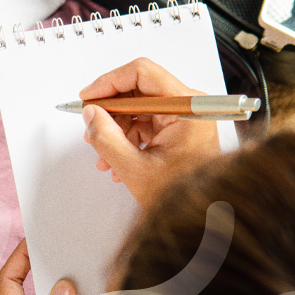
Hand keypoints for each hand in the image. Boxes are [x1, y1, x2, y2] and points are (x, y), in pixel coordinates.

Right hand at [80, 57, 222, 209]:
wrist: (206, 220)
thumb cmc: (184, 197)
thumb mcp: (135, 169)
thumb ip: (106, 138)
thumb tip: (90, 114)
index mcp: (187, 108)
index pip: (142, 74)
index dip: (109, 82)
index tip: (89, 96)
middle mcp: (189, 106)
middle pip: (138, 91)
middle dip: (110, 112)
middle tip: (91, 128)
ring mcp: (185, 118)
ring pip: (139, 110)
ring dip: (116, 131)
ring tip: (103, 156)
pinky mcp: (180, 131)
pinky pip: (146, 124)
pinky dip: (128, 139)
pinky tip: (117, 161)